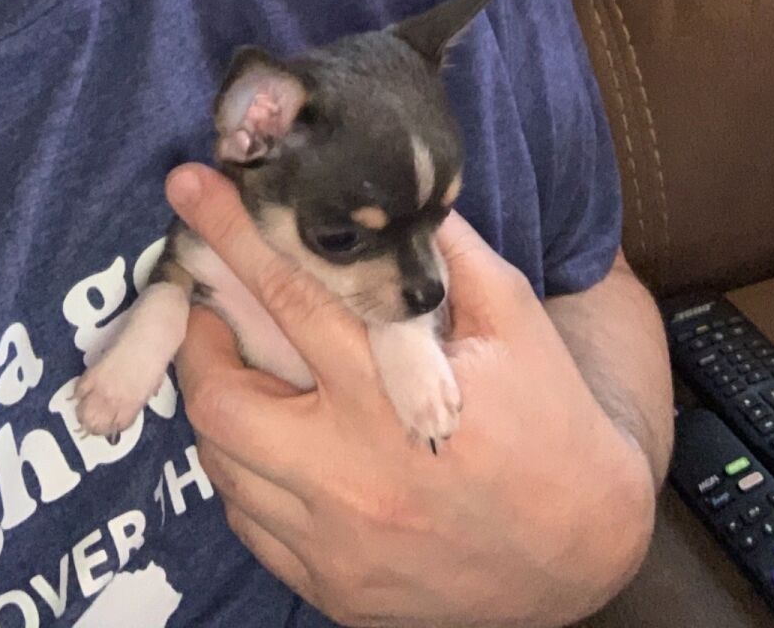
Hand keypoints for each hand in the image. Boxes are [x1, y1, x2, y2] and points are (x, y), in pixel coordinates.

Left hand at [165, 164, 654, 627]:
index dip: (231, 235)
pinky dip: (245, 472)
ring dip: (220, 405)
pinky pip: (249, 522)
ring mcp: (335, 544)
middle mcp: (351, 477)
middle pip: (223, 399)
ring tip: (241, 369)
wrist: (585, 551)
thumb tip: (383, 192)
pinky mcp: (332, 589)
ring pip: (223, 466)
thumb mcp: (513, 316)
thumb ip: (442, 250)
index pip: (290, 296)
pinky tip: (274, 441)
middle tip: (210, 308)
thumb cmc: (550, 420)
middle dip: (199, 341)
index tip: (187, 185)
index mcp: (391, 399)